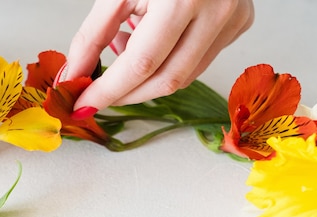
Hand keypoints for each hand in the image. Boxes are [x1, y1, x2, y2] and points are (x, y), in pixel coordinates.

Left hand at [65, 0, 253, 111]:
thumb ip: (93, 34)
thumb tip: (76, 75)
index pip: (142, 64)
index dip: (109, 91)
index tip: (84, 105)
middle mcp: (216, 11)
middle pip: (166, 80)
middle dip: (127, 94)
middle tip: (98, 94)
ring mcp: (234, 19)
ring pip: (184, 76)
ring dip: (147, 79)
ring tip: (125, 49)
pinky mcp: (240, 23)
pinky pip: (199, 61)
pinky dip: (169, 62)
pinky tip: (153, 40)